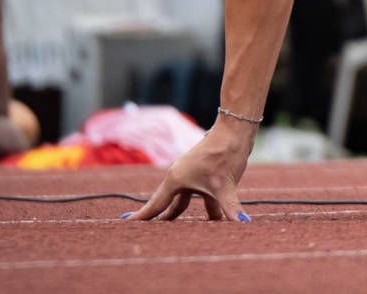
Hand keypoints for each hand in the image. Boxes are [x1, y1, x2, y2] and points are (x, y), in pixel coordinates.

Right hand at [128, 121, 253, 221]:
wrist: (235, 130)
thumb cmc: (224, 154)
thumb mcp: (225, 186)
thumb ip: (230, 208)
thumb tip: (241, 222)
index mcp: (176, 180)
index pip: (156, 204)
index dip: (142, 215)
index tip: (125, 222)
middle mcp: (181, 177)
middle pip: (168, 204)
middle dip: (163, 219)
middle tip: (153, 236)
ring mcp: (193, 174)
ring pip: (186, 200)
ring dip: (187, 216)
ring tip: (184, 233)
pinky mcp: (205, 173)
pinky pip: (200, 196)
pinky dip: (205, 208)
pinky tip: (214, 220)